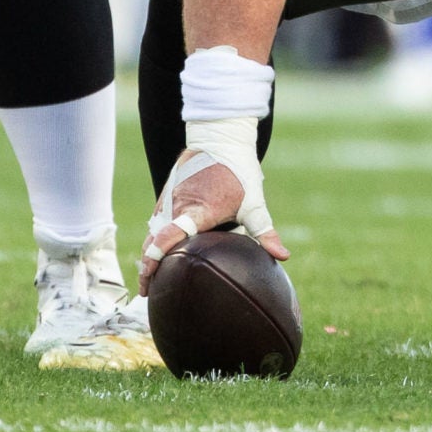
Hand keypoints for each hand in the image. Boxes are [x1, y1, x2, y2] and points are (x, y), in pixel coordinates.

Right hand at [141, 136, 285, 285]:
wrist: (220, 138)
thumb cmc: (239, 172)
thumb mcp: (255, 203)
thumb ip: (265, 232)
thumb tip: (284, 257)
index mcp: (196, 212)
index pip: (168, 238)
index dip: (155, 259)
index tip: (150, 278)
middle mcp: (176, 207)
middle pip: (153, 242)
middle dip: (147, 268)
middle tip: (147, 292)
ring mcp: (168, 201)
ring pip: (152, 232)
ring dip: (148, 254)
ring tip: (149, 279)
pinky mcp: (166, 196)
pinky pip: (156, 221)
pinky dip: (153, 238)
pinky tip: (158, 253)